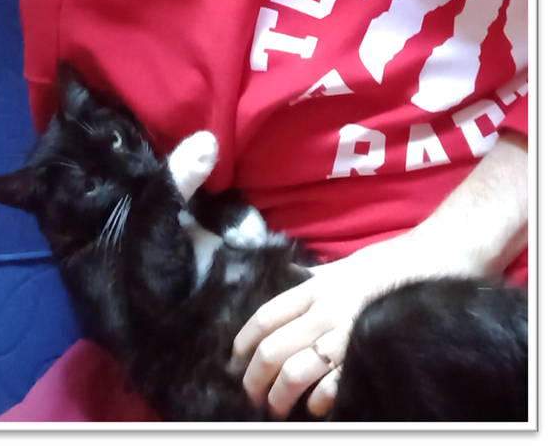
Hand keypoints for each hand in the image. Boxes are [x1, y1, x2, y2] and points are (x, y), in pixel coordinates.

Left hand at [231, 133, 527, 418]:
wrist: (433, 260)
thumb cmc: (389, 262)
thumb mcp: (344, 265)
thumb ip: (317, 280)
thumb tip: (296, 281)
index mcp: (314, 289)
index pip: (265, 316)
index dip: (244, 341)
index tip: (235, 359)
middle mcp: (323, 311)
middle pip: (272, 350)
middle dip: (255, 378)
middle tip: (253, 394)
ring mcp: (343, 334)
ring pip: (293, 372)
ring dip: (279, 396)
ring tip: (278, 407)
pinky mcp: (364, 352)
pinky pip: (331, 386)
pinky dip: (318, 400)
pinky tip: (315, 406)